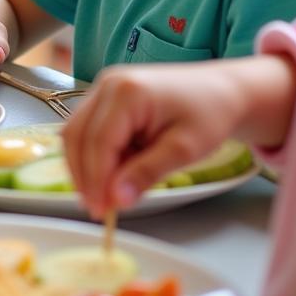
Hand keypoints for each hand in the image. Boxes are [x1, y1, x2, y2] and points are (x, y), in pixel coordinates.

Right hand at [63, 64, 243, 218]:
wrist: (220, 90)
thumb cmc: (208, 115)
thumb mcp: (184, 150)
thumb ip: (147, 172)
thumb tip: (116, 200)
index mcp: (127, 92)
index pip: (99, 141)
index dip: (95, 179)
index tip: (101, 211)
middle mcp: (107, 84)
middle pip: (78, 135)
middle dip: (84, 176)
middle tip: (98, 210)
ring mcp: (103, 87)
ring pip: (76, 132)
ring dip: (84, 166)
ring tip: (102, 197)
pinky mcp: (105, 97)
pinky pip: (87, 128)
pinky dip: (92, 155)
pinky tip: (108, 176)